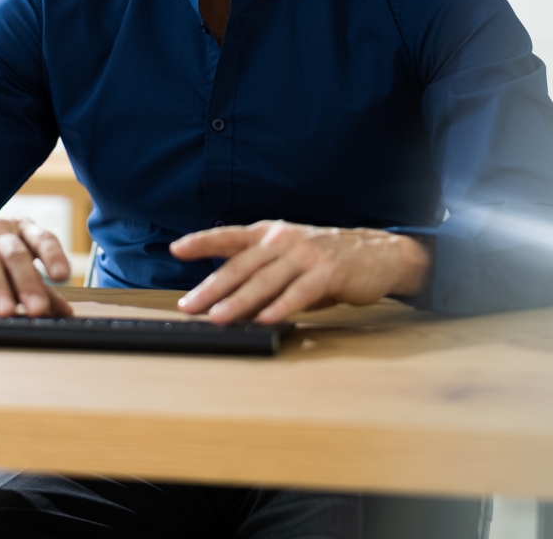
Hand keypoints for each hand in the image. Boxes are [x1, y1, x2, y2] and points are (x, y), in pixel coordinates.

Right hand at [0, 216, 72, 317]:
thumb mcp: (12, 266)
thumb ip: (38, 286)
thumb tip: (66, 313)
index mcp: (20, 230)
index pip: (41, 238)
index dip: (53, 255)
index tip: (63, 275)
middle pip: (15, 253)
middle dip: (27, 282)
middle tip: (37, 308)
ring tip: (6, 312)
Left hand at [170, 220, 431, 324]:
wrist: (376, 254)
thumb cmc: (324, 259)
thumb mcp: (287, 258)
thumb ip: (260, 275)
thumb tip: (226, 302)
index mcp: (269, 233)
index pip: (229, 237)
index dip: (202, 242)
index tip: (176, 249)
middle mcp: (283, 240)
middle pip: (240, 265)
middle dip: (211, 287)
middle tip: (190, 305)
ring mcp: (305, 255)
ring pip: (264, 280)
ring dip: (239, 302)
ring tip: (218, 318)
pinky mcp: (327, 273)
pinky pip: (299, 293)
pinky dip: (280, 307)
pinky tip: (265, 320)